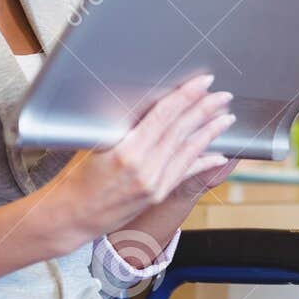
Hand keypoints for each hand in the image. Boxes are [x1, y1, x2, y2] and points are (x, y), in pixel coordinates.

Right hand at [42, 74, 234, 245]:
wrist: (72, 215)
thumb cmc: (76, 177)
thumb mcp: (95, 143)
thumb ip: (124, 126)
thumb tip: (148, 104)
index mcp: (127, 152)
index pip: (164, 116)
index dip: (186, 96)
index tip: (203, 82)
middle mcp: (145, 170)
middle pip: (181, 132)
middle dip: (204, 110)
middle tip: (222, 95)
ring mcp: (154, 185)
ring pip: (188, 152)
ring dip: (210, 132)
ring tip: (226, 117)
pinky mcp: (157, 195)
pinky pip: (185, 174)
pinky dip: (203, 162)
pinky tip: (218, 154)